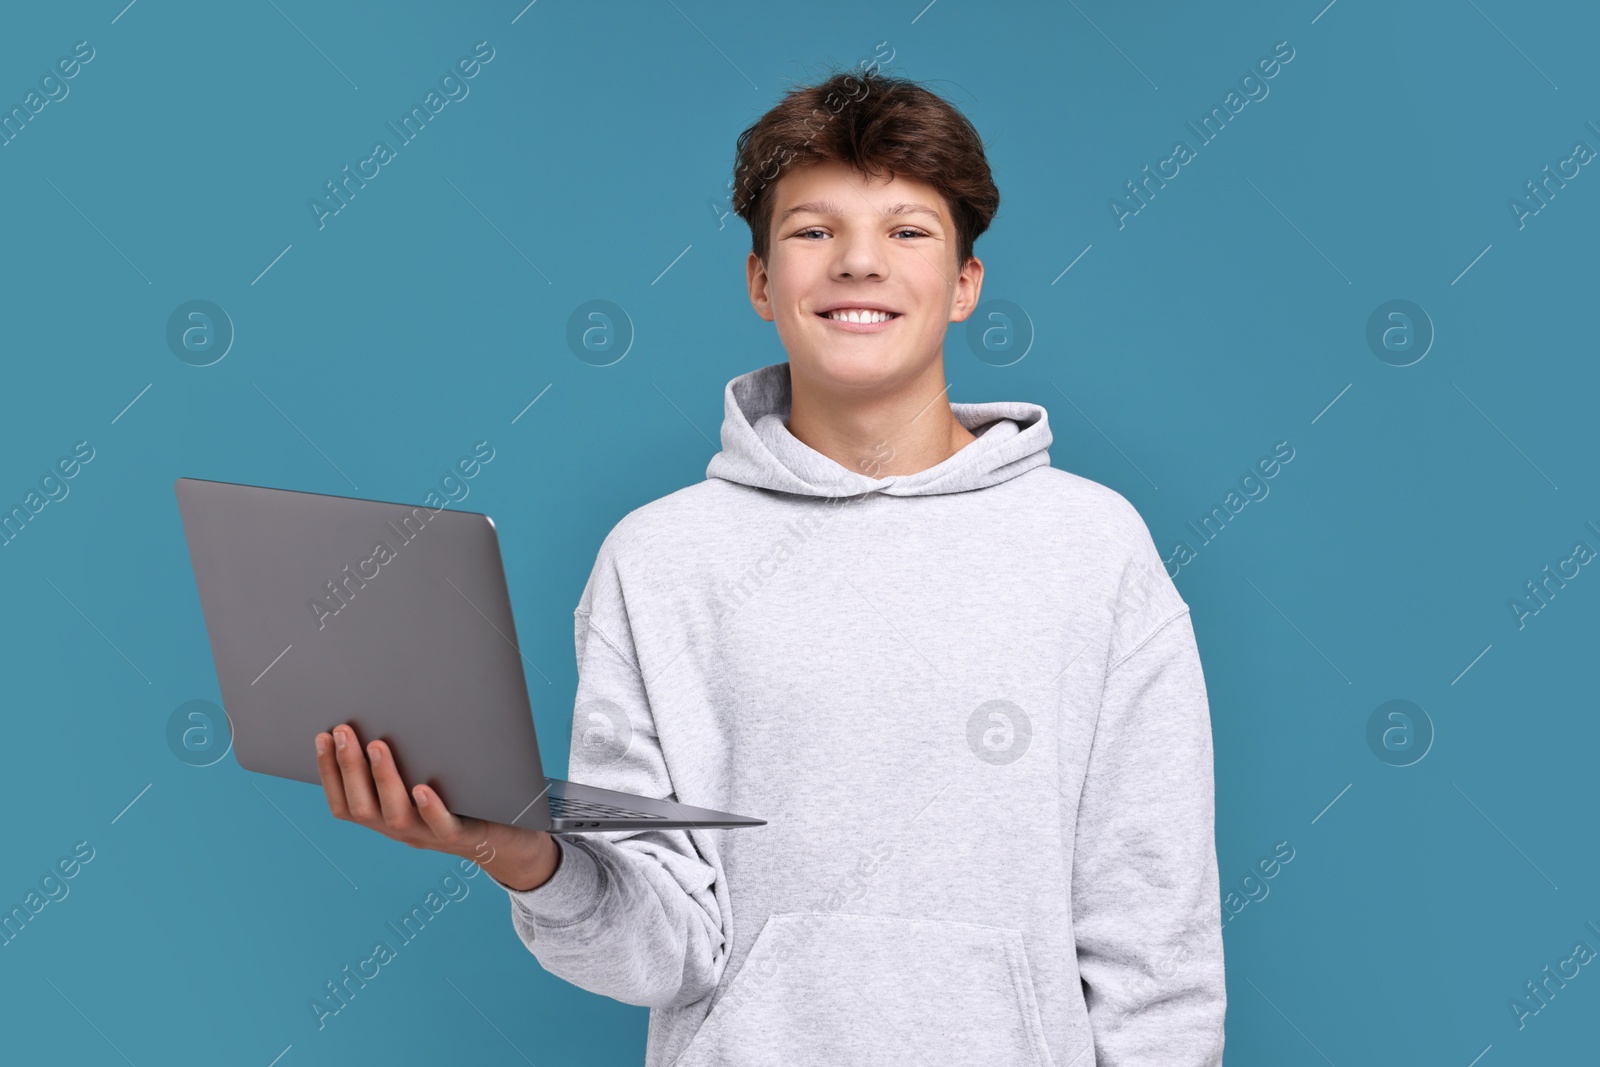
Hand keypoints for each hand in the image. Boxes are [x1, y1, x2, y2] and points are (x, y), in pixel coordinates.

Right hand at [314, 722, 560, 891]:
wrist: (504, 837)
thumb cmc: (459, 798)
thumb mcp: (424, 779)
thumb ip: (404, 759)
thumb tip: (385, 709)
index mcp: (384, 817)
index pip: (344, 802)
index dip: (328, 772)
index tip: (321, 736)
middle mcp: (400, 830)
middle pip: (363, 806)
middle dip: (348, 767)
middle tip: (342, 731)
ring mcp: (428, 836)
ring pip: (396, 815)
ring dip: (383, 779)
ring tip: (377, 745)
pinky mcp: (461, 836)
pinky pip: (441, 826)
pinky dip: (430, 809)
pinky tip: (422, 789)